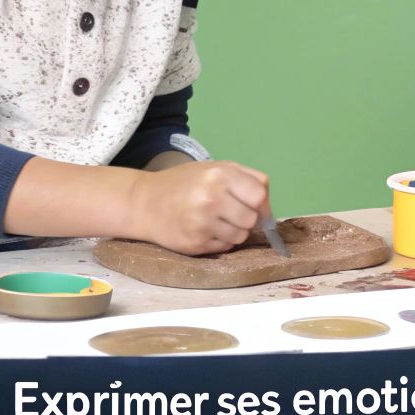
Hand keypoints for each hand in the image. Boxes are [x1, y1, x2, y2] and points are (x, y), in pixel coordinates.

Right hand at [130, 161, 270, 255]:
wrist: (146, 202)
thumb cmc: (185, 183)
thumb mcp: (215, 168)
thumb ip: (247, 179)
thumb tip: (268, 206)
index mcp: (219, 175)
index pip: (259, 195)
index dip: (261, 203)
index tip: (254, 205)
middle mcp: (211, 198)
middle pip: (252, 219)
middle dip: (246, 218)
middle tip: (231, 213)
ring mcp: (202, 223)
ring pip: (241, 236)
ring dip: (235, 231)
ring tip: (216, 221)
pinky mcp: (196, 243)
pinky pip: (225, 246)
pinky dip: (221, 240)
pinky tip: (206, 230)